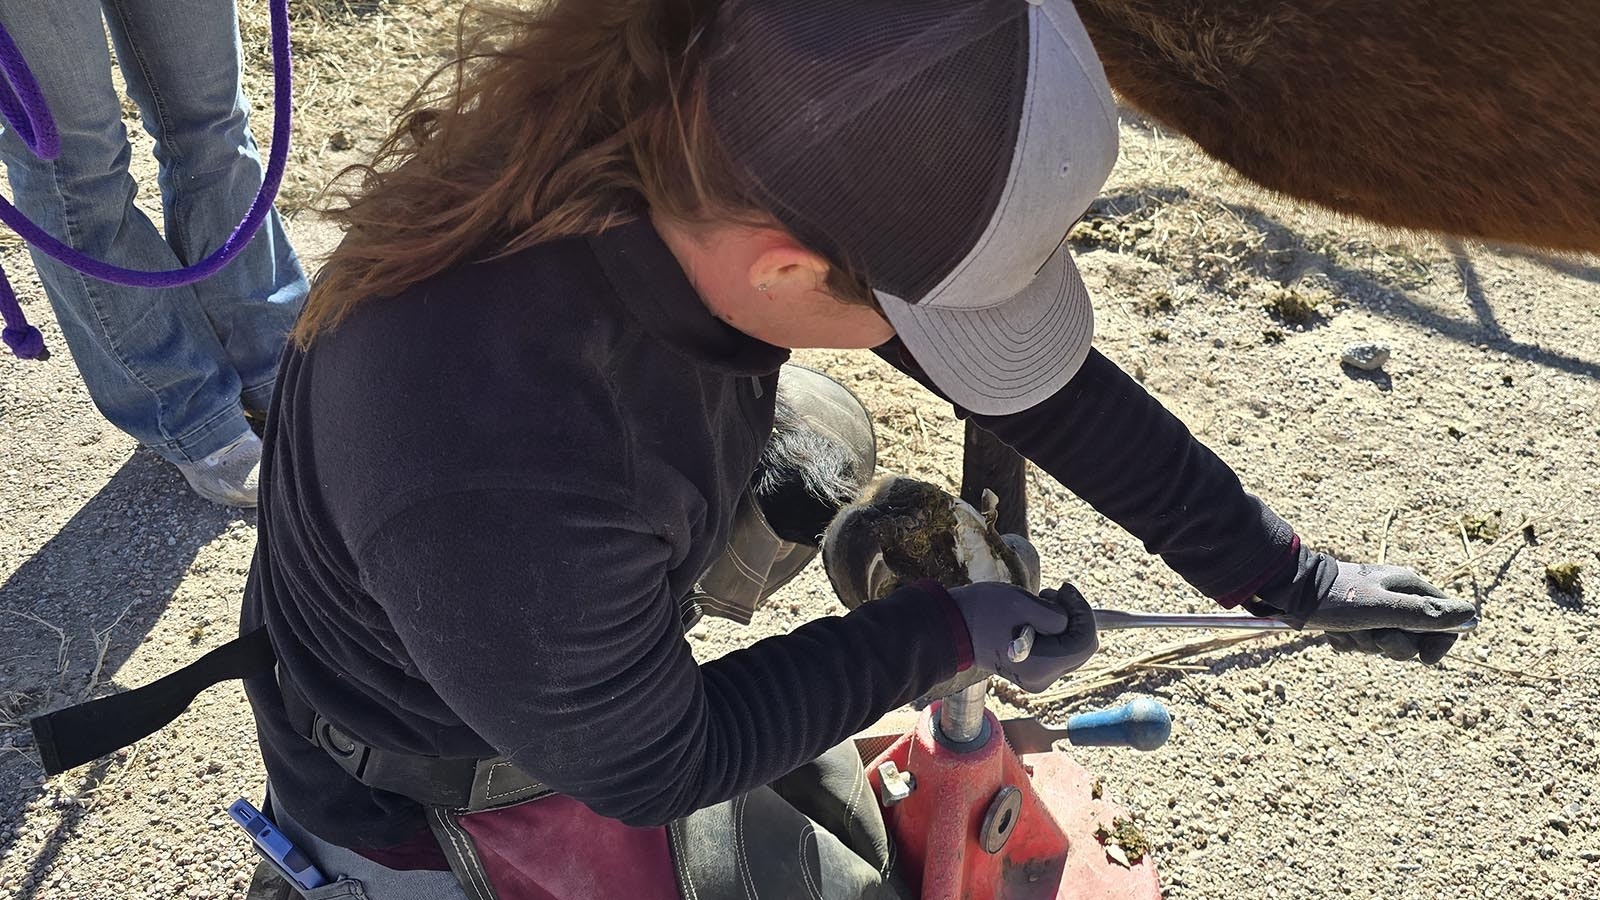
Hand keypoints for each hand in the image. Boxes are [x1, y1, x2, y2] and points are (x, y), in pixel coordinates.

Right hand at [948, 580, 1098, 692]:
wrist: (951, 627)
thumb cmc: (980, 612)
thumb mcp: (1021, 603)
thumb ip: (1056, 614)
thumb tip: (1072, 620)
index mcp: (1041, 666)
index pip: (1085, 642)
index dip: (1082, 612)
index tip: (1065, 589)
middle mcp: (1042, 679)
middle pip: (1082, 648)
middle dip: (1074, 618)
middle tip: (1052, 594)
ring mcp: (1037, 678)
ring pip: (1072, 648)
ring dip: (1064, 623)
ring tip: (1039, 604)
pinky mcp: (1033, 671)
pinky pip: (1058, 651)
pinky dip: (1054, 631)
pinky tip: (1035, 617)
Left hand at [1306, 562, 1475, 663]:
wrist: (1286, 589)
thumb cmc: (1335, 597)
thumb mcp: (1382, 608)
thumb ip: (1424, 614)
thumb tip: (1470, 615)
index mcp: (1408, 587)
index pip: (1446, 619)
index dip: (1440, 642)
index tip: (1425, 658)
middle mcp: (1393, 596)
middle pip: (1414, 638)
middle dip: (1393, 645)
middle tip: (1373, 635)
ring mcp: (1371, 608)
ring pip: (1383, 644)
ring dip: (1364, 644)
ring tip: (1347, 628)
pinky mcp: (1349, 618)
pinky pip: (1359, 643)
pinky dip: (1346, 642)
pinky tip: (1333, 631)